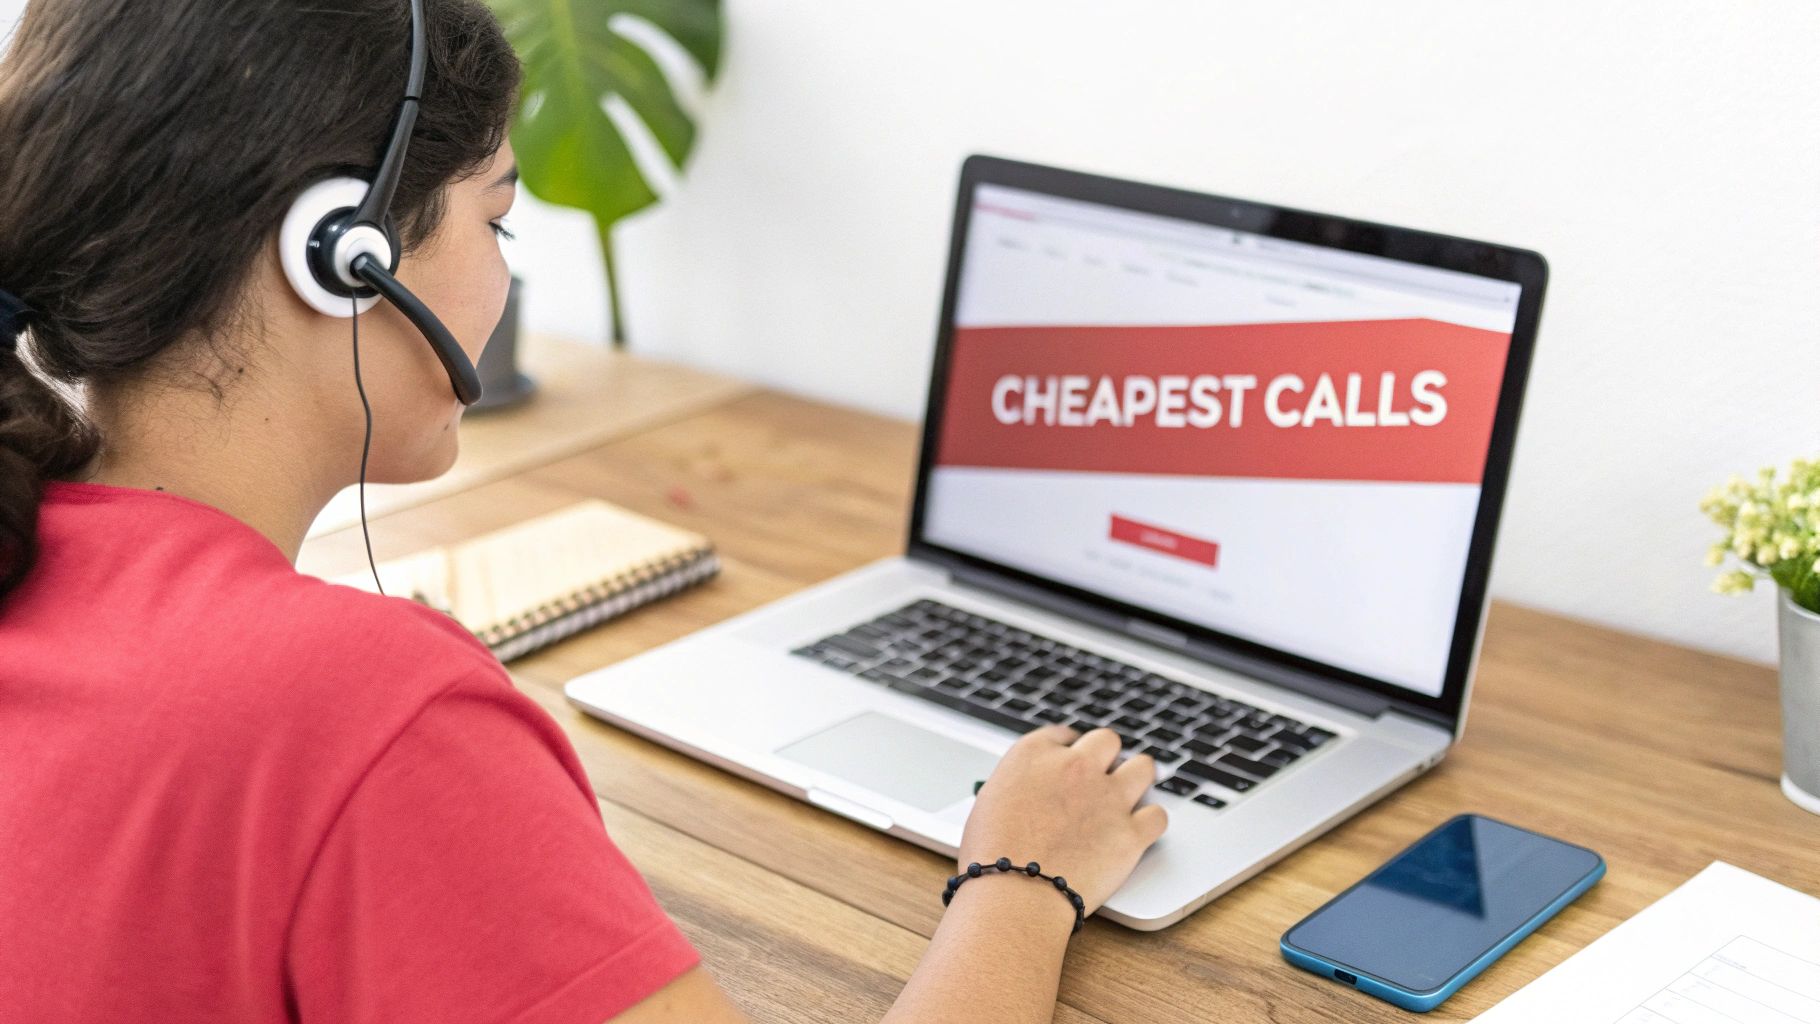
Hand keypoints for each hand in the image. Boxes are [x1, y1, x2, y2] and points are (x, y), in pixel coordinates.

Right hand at [958, 725, 1168, 915]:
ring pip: (1143, 767)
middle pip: (1106, 741)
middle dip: (1105, 756)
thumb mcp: (990, 800)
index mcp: (1035, 754)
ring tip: (1131, 793)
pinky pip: (1157, 815)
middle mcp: (1075, 766)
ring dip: (1137, 778)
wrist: (1014, 892)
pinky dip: (1150, 822)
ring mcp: (1107, 797)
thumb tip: (1031, 790)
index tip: (1072, 760)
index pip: (1063, 735)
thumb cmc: (992, 854)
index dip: (1070, 749)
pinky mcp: (1131, 832)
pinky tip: (1140, 829)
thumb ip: (1019, 783)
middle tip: (1102, 775)